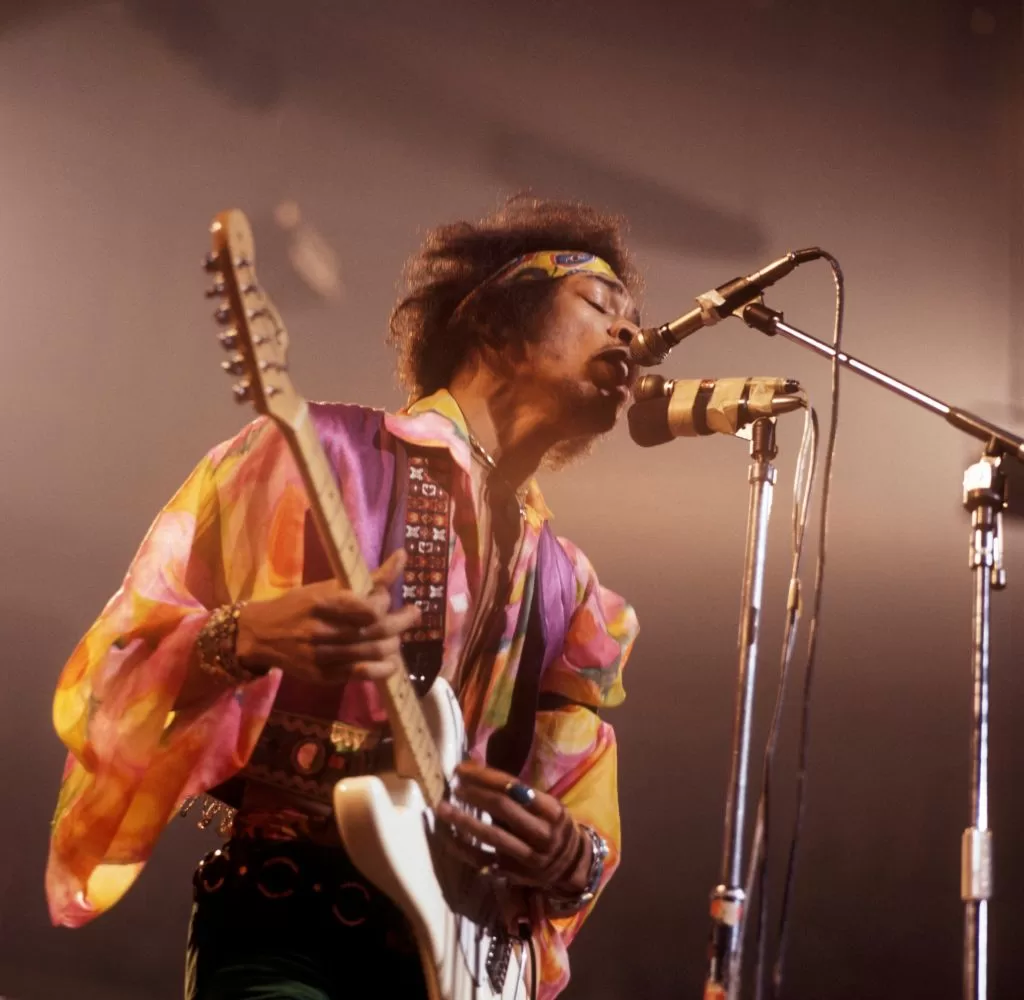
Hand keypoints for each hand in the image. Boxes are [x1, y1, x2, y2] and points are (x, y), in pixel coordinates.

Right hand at [234, 549, 419, 684]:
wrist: (261, 635)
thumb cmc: (297, 605)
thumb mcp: (324, 586)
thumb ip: (363, 579)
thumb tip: (401, 558)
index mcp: (322, 603)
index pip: (369, 607)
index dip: (385, 601)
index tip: (387, 596)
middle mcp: (323, 631)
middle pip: (377, 630)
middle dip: (402, 621)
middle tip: (413, 614)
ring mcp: (323, 656)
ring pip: (374, 652)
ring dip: (394, 643)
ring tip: (398, 635)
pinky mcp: (325, 675)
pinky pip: (363, 674)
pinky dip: (384, 668)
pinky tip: (391, 661)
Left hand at [435, 761, 590, 894]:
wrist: (570, 865)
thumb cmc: (553, 825)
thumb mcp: (548, 806)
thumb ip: (519, 794)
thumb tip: (476, 772)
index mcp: (552, 810)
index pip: (514, 788)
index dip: (485, 776)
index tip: (462, 769)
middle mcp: (542, 833)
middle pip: (502, 808)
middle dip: (474, 793)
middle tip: (453, 784)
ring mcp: (527, 856)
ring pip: (492, 835)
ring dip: (464, 820)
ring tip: (442, 807)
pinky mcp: (513, 873)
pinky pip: (482, 860)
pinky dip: (462, 847)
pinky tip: (446, 835)